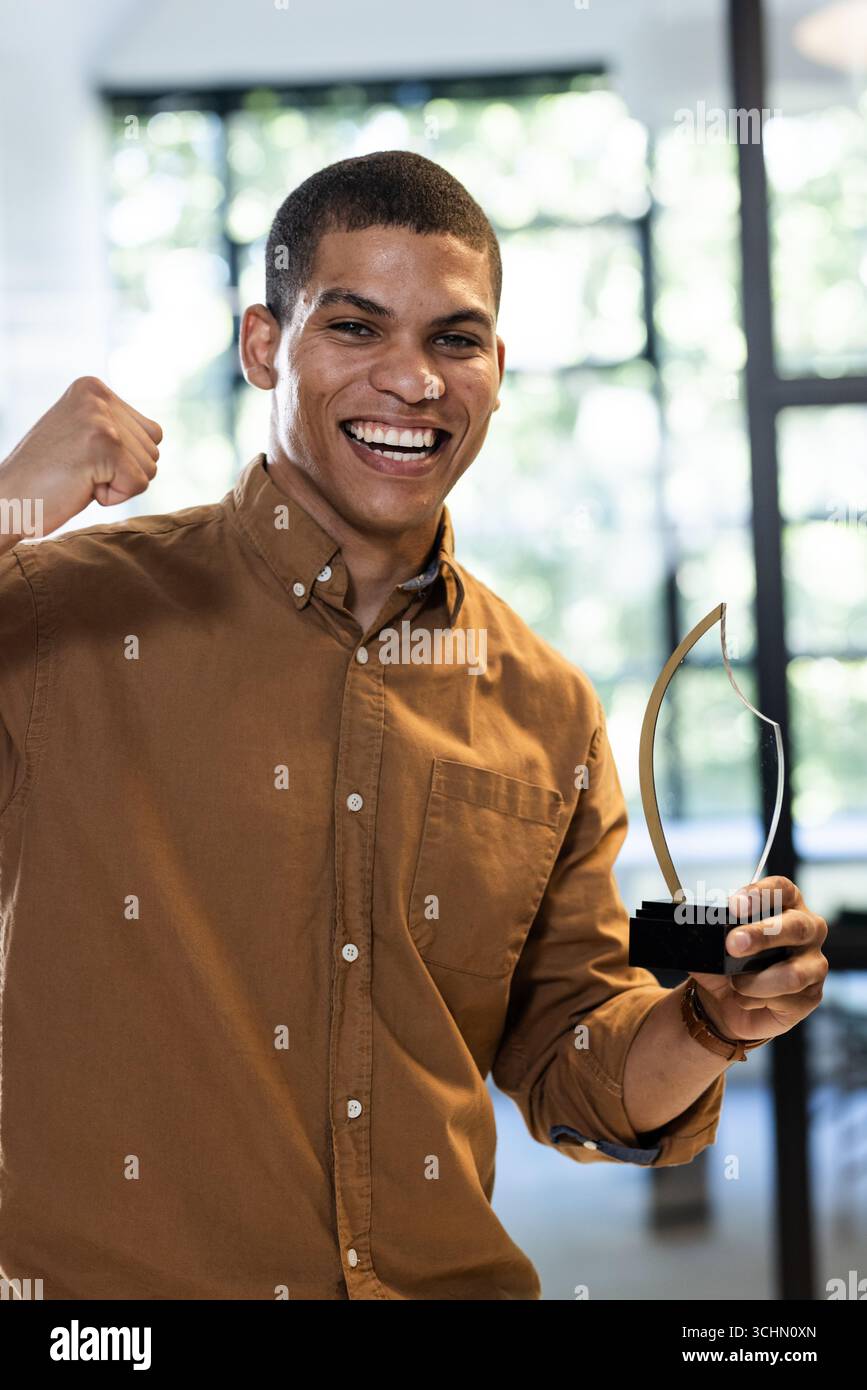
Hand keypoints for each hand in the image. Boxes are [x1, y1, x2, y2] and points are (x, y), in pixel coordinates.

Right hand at [0, 376, 161, 552]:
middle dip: (122, 472)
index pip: (151, 432)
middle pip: (154, 450)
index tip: (83, 458)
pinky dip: (113, 497)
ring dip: (117, 484)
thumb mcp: (83, 435)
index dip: (124, 459)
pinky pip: (139, 485)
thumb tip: (158, 433)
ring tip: (79, 476)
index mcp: (93, 388)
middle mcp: (97, 396)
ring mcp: (101, 419)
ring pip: (150, 468)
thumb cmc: (46, 476)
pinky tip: (80, 486)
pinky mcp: (104, 445)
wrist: (7, 500)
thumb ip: (117, 426)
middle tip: (79, 471)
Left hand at [690, 875, 828, 1042]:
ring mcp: (814, 962)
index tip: (735, 905)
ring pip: (792, 972)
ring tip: (736, 984)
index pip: (781, 889)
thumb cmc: (726, 964)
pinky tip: (751, 1000)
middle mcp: (808, 929)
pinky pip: (788, 998)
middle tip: (733, 944)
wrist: (726, 1003)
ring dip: (754, 982)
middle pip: (794, 926)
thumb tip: (699, 924)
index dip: (760, 894)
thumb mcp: (712, 943)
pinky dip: (758, 1000)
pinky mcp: (813, 994)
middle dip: (761, 935)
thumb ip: (710, 930)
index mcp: (786, 904)